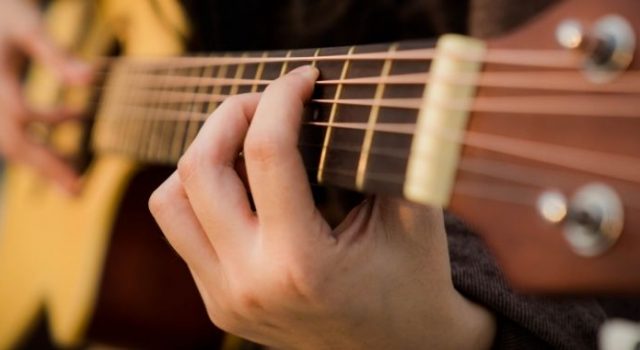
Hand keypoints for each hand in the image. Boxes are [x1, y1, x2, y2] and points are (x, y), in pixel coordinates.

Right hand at [0, 0, 90, 192]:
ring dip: (44, 165)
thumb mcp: (30, 29)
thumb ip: (56, 54)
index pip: (18, 111)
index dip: (46, 121)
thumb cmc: (7, 17)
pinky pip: (13, 140)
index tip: (79, 123)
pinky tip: (66, 153)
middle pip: (14, 141)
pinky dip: (39, 150)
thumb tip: (90, 78)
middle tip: (78, 190)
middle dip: (47, 166)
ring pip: (13, 146)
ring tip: (75, 184)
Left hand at [150, 66, 495, 348]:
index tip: (302, 79)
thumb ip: (388, 156)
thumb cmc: (413, 282)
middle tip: (265, 101)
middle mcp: (250, 284)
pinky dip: (203, 195)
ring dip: (201, 157)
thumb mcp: (414, 217)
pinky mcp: (217, 304)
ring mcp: (226, 299)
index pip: (267, 154)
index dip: (281, 99)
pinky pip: (182, 233)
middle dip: (229, 115)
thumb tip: (358, 98)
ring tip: (244, 141)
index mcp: (303, 263)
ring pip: (169, 202)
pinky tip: (244, 185)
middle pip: (199, 170)